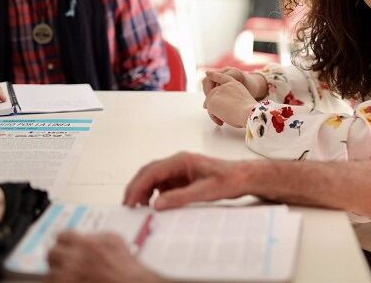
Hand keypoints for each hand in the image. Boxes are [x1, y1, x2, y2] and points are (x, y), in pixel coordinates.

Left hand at [46, 231, 162, 282]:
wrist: (129, 282)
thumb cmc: (124, 264)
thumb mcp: (113, 239)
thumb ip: (95, 235)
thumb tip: (84, 236)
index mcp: (84, 244)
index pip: (61, 236)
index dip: (65, 240)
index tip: (66, 244)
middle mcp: (73, 260)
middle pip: (51, 253)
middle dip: (58, 255)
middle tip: (64, 259)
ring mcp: (68, 278)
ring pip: (49, 273)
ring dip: (57, 272)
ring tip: (67, 274)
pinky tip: (69, 281)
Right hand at [123, 152, 247, 209]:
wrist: (243, 178)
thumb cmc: (228, 181)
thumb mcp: (205, 192)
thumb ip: (180, 198)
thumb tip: (156, 205)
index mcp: (181, 160)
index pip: (151, 171)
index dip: (138, 186)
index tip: (130, 202)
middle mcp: (177, 163)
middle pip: (148, 173)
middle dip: (135, 189)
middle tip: (127, 207)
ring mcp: (179, 171)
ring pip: (152, 179)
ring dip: (142, 192)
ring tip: (137, 210)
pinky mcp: (182, 179)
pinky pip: (162, 186)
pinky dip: (153, 195)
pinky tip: (152, 207)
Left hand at [204, 72, 257, 127]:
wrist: (249, 112)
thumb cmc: (249, 111)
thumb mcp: (242, 100)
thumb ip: (232, 99)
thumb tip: (220, 107)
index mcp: (234, 83)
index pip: (221, 77)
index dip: (214, 75)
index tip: (207, 73)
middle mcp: (224, 85)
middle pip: (213, 94)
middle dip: (213, 105)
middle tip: (220, 118)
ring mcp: (217, 92)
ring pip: (210, 103)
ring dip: (215, 113)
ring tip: (224, 121)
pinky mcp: (211, 100)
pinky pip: (209, 111)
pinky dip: (214, 118)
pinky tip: (221, 122)